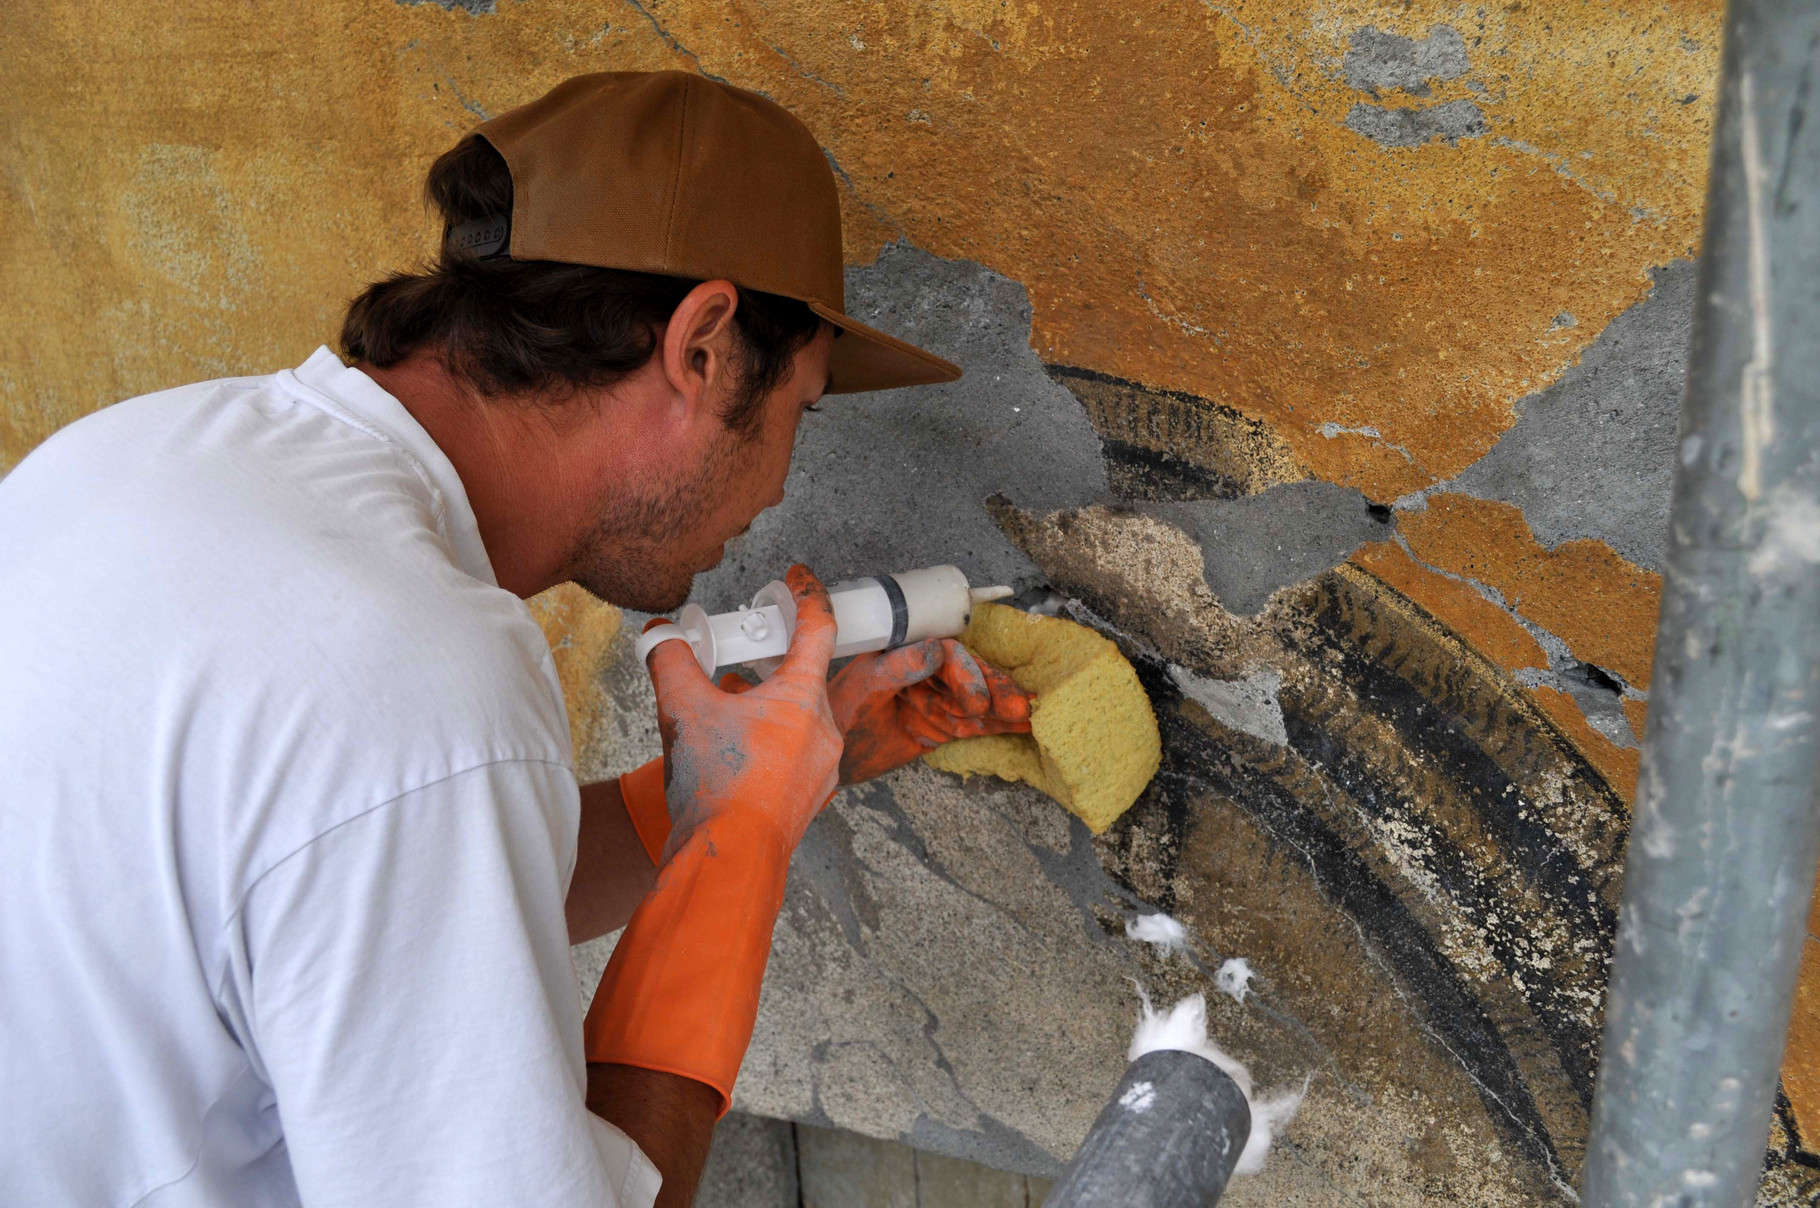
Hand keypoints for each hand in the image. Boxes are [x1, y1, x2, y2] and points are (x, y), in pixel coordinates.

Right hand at [647, 564, 842, 857]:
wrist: (727, 858)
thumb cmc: (717, 785)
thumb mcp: (683, 709)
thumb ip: (670, 661)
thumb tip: (659, 634)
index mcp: (804, 698)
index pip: (819, 629)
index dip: (808, 597)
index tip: (798, 580)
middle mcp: (824, 730)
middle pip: (804, 678)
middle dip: (771, 662)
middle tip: (742, 654)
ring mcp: (821, 768)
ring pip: (798, 718)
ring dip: (767, 704)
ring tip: (727, 705)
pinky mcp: (808, 797)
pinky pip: (794, 753)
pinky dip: (769, 739)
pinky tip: (734, 748)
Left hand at [827, 637, 1032, 784]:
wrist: (824, 758)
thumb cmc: (836, 713)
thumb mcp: (864, 687)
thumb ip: (897, 668)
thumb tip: (935, 649)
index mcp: (906, 651)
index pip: (946, 653)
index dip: (967, 671)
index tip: (976, 697)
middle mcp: (925, 672)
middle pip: (969, 675)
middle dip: (994, 689)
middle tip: (1016, 706)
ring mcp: (934, 700)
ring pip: (977, 701)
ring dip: (1002, 707)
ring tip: (1027, 714)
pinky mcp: (940, 727)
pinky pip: (973, 724)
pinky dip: (998, 725)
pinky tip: (1024, 724)